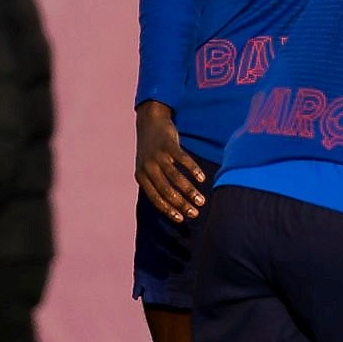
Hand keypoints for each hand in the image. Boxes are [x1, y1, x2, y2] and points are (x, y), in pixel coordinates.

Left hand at [135, 100, 204, 221]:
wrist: (150, 123)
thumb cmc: (152, 151)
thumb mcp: (147, 168)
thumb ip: (155, 184)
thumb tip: (173, 206)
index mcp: (141, 176)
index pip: (155, 198)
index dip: (169, 210)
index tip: (182, 219)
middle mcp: (147, 167)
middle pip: (166, 191)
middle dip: (182, 204)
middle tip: (195, 213)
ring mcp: (158, 155)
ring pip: (175, 178)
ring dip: (190, 191)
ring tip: (201, 200)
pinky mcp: (168, 145)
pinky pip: (183, 160)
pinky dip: (193, 170)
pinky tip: (202, 179)